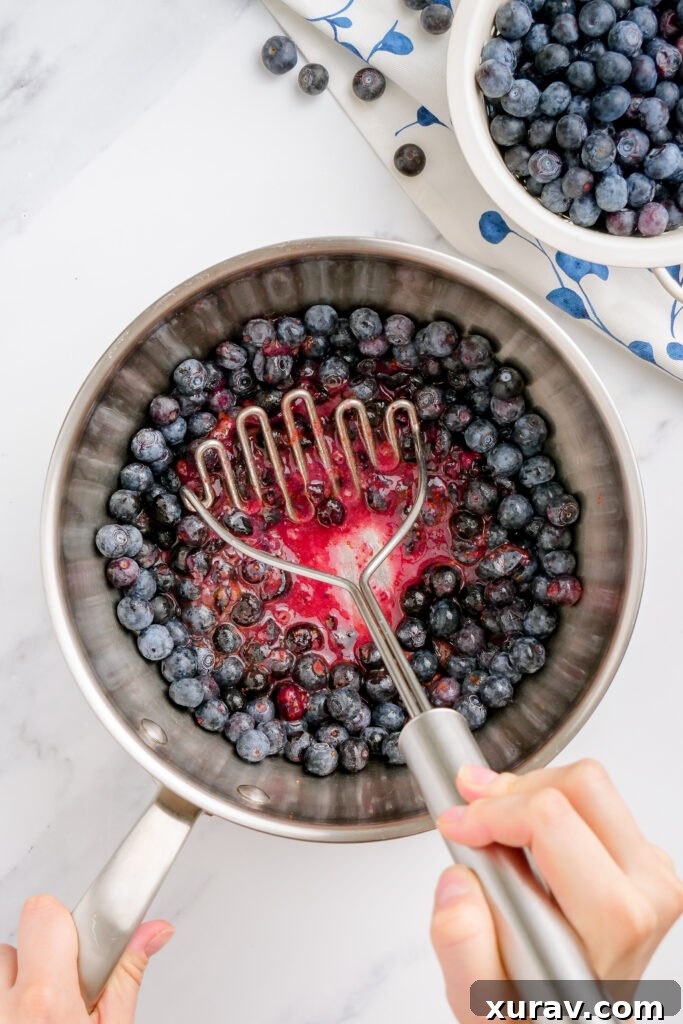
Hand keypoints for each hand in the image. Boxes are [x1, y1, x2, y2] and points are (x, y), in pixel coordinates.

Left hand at [0, 895, 172, 1022]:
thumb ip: (127, 976)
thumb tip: (154, 930)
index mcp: (45, 1000)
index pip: (43, 912)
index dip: (66, 921)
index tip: (81, 940)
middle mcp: (5, 1006)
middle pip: (20, 938)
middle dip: (44, 956)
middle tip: (63, 992)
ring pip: (2, 964)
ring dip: (19, 980)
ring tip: (40, 1013)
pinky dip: (7, 998)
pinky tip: (25, 1019)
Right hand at [430, 760, 682, 1023]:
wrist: (572, 1023)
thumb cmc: (538, 1014)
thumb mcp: (482, 1005)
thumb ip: (464, 951)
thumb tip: (458, 886)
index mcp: (616, 920)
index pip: (553, 819)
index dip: (491, 813)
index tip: (457, 826)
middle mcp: (644, 889)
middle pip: (580, 786)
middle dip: (510, 794)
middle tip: (469, 818)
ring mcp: (647, 870)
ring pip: (587, 784)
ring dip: (527, 795)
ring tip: (489, 825)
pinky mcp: (639, 857)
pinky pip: (591, 800)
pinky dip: (543, 803)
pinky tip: (515, 836)